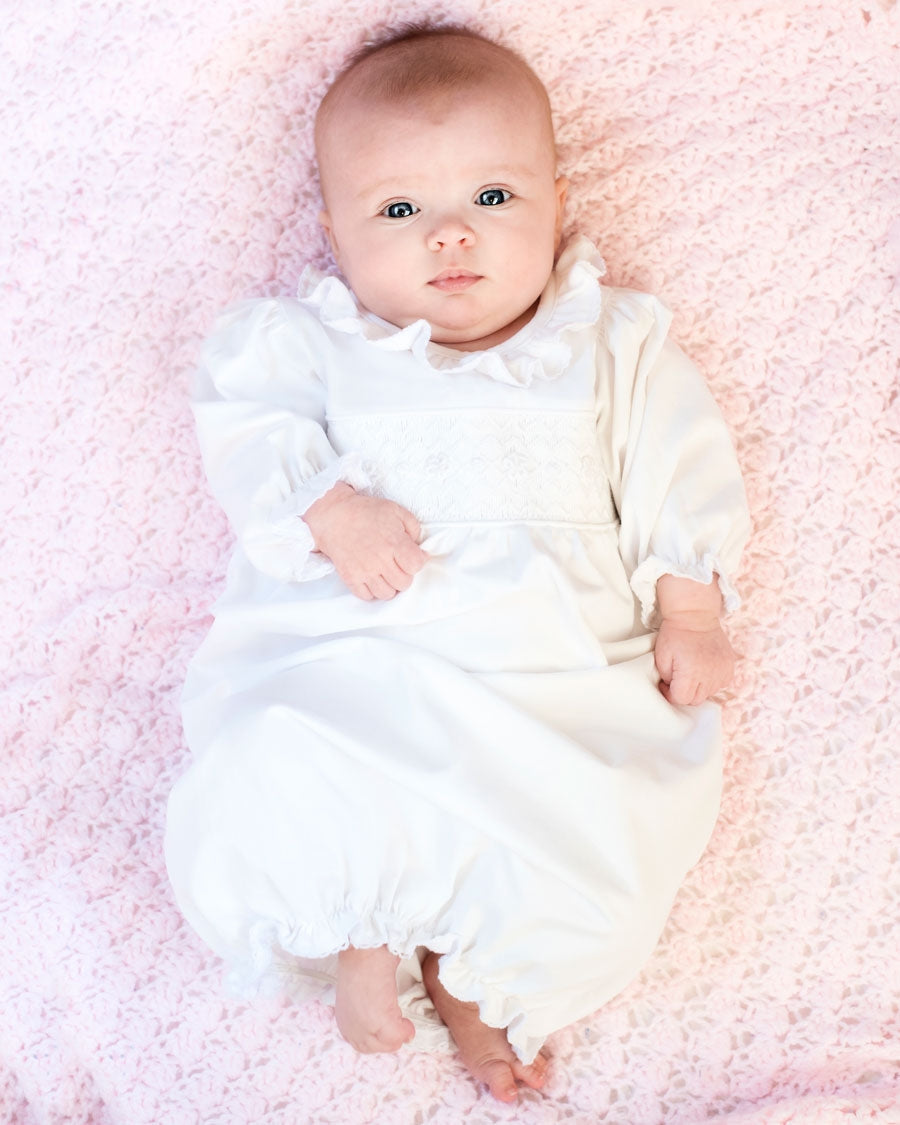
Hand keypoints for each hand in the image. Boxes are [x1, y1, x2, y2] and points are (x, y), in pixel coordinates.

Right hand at [303, 483, 427, 599]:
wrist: (334, 515)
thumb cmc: (366, 512)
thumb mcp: (396, 511)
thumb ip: (414, 529)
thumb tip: (421, 551)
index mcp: (394, 543)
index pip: (416, 566)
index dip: (416, 561)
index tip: (409, 556)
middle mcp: (380, 560)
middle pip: (404, 583)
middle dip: (404, 574)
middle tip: (396, 565)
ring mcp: (364, 571)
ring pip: (387, 594)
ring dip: (389, 585)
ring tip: (384, 573)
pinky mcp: (350, 578)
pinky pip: (367, 596)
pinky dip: (371, 590)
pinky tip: (371, 577)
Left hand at [654, 617, 734, 705]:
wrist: (695, 615)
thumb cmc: (675, 634)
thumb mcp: (661, 657)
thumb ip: (666, 678)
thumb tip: (672, 689)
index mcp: (691, 673)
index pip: (681, 699)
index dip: (670, 694)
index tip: (667, 684)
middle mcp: (709, 675)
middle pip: (695, 700)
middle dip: (684, 692)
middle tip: (678, 678)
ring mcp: (722, 671)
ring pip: (708, 693)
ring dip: (698, 688)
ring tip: (691, 672)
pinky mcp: (729, 667)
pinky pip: (720, 684)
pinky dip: (711, 682)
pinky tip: (703, 670)